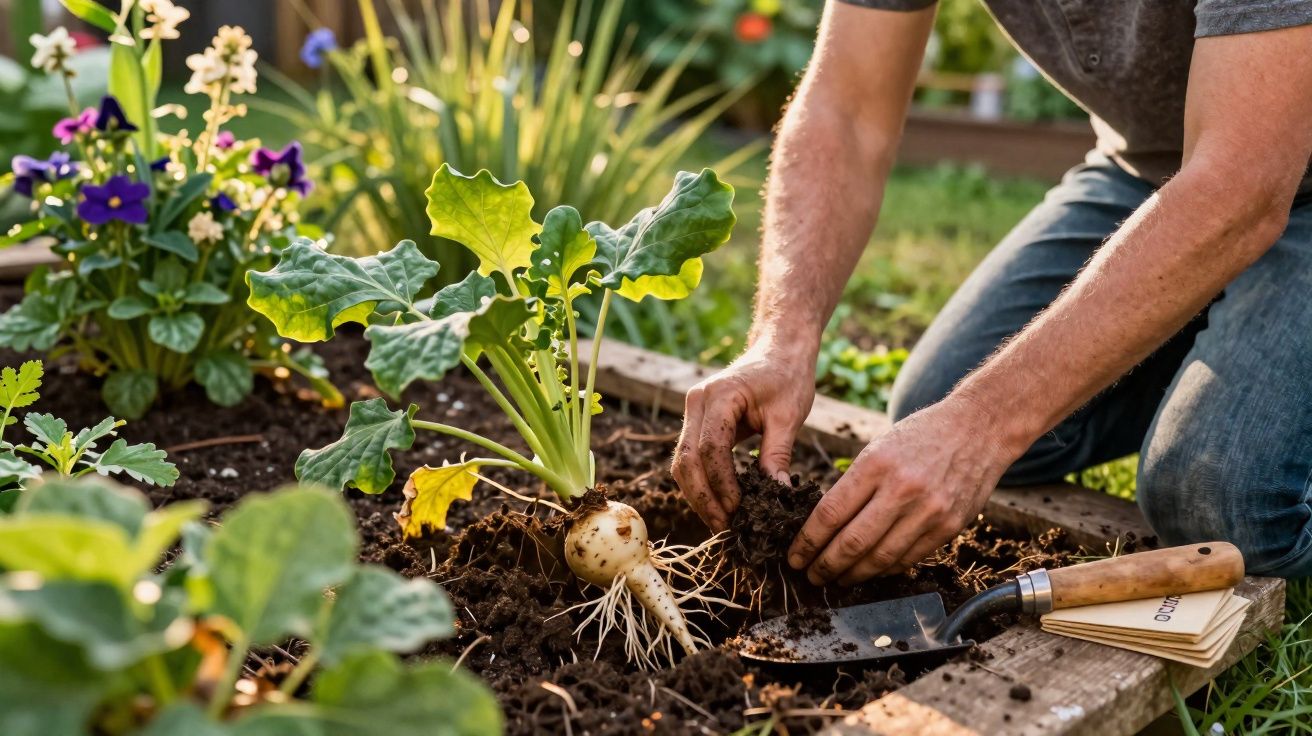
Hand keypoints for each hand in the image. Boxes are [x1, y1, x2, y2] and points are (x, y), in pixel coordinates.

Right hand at [672, 336, 817, 531]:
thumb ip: (778, 454)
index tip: (739, 510)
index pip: (710, 448)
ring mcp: (693, 411)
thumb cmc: (787, 375)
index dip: (721, 484)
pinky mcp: (697, 421)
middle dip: (703, 497)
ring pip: (682, 462)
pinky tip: (718, 504)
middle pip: (687, 459)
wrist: (779, 349)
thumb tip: (776, 496)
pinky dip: (700, 482)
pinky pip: (690, 457)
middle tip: (725, 526)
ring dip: (698, 494)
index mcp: (720, 395)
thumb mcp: (789, 414)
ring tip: (720, 522)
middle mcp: (697, 401)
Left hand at [787, 395, 1019, 584]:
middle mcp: (902, 490)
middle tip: (810, 576)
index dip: (807, 541)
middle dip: (825, 565)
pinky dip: (884, 569)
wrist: (978, 429)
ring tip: (837, 579)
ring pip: (880, 558)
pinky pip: (908, 558)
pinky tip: (869, 571)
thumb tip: (824, 525)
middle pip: (852, 543)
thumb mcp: (878, 448)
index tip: (794, 556)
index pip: (830, 514)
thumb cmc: (920, 436)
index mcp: (876, 465)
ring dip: (853, 574)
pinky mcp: (949, 527)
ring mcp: (928, 511)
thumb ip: (855, 485)